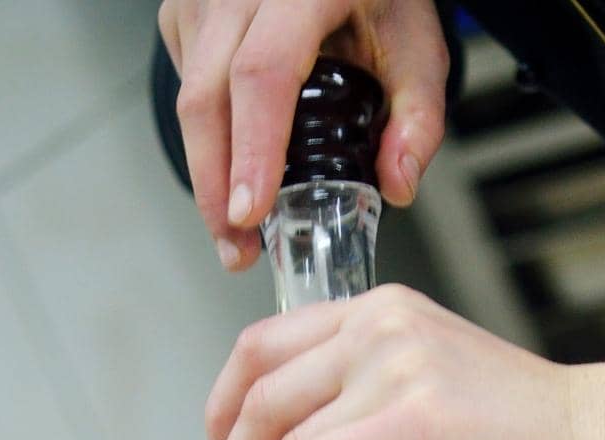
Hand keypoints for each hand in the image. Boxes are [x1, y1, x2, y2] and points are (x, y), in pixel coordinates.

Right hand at [157, 0, 449, 270]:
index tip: (250, 212)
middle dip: (216, 186)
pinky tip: (232, 171)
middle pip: (207, 98)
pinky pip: (185, 90)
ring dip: (206, 175)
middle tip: (238, 249)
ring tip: (235, 233)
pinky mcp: (186, 15)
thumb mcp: (417, 49)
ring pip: (188, 100)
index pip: (263, 74)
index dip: (253, 150)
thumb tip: (398, 185)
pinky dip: (207, 142)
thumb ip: (419, 119)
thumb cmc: (377, 0)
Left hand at [193, 286, 604, 439]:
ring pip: (279, 429)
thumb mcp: (439, 391)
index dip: (226, 406)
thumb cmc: (536, 439)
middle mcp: (381, 324)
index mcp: (384, 312)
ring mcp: (396, 367)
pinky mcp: (411, 421)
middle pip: (259, 383)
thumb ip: (387, 396)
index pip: (268, 346)